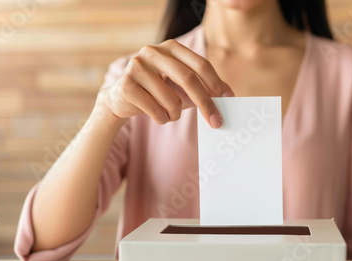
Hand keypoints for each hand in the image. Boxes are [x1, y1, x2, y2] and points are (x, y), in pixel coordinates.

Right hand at [98, 39, 233, 127]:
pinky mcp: (126, 85)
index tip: (228, 100)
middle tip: (216, 122)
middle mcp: (153, 52)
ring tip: (169, 113)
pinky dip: (162, 119)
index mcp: (171, 47)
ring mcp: (137, 67)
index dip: (216, 83)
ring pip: (172, 100)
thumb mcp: (183, 86)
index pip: (200, 64)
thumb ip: (205, 86)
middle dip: (205, 104)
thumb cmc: (159, 91)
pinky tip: (156, 114)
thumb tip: (229, 95)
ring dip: (176, 115)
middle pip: (188, 79)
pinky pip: (156, 111)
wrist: (122, 98)